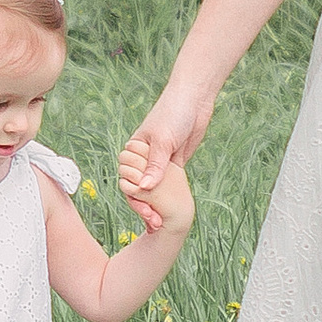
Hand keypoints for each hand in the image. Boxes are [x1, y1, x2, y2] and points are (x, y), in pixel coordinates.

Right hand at [118, 82, 212, 229]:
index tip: (147, 212)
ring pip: (152, 189)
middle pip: (138, 187)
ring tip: (160, 222)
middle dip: (144, 205)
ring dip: (155, 205)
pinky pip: (167, 185)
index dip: (135, 197)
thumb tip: (144, 188)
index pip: (127, 179)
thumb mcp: (163, 140)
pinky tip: (168, 213)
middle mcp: (143, 157)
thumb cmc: (173, 113)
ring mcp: (159, 161)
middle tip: (154, 221)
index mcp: (134, 149)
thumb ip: (155, 165)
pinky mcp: (174, 164)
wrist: (194, 100)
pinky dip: (166, 199)